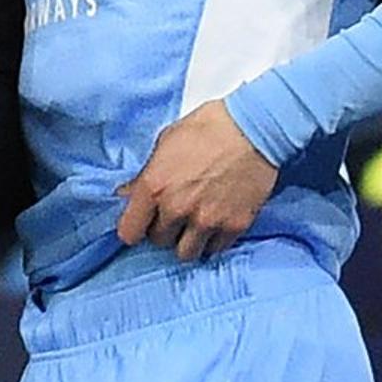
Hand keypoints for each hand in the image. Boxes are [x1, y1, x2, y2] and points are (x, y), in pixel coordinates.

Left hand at [116, 100, 276, 261]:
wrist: (254, 129)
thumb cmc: (209, 127)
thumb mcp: (166, 141)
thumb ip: (145, 174)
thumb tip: (128, 193)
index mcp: (154, 186)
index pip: (129, 232)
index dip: (134, 228)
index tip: (140, 223)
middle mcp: (177, 209)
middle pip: (158, 241)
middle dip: (163, 229)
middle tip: (173, 214)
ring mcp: (206, 221)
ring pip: (186, 253)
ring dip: (187, 240)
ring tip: (194, 223)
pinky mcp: (233, 227)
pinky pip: (215, 249)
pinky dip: (212, 240)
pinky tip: (215, 221)